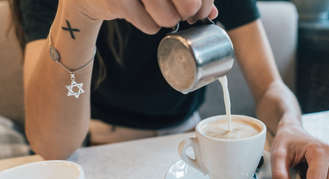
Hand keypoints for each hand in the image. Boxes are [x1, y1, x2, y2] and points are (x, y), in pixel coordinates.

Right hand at [72, 0, 217, 33]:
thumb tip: (211, 11)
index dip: (205, 1)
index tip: (202, 10)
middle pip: (189, 3)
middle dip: (189, 13)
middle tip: (185, 14)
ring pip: (169, 18)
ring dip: (166, 20)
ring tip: (155, 9)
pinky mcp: (116, 1)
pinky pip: (150, 26)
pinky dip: (148, 24)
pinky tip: (137, 11)